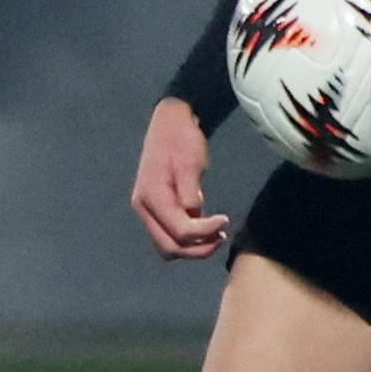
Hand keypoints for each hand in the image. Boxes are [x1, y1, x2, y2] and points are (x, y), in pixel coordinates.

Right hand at [131, 96, 230, 260]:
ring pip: (168, 246)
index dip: (204, 232)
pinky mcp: (157, 209)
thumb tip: (194, 215)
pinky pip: (170, 234)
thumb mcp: (189, 162)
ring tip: (216, 236)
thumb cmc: (180, 138)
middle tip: (221, 238)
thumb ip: (190, 191)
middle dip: (197, 249)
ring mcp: (148, 210)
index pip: (179, 230)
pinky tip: (207, 228)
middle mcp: (144, 208)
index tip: (225, 221)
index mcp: (151, 196)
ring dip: (192, 248)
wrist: (169, 122)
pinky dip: (188, 238)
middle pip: (169, 247)